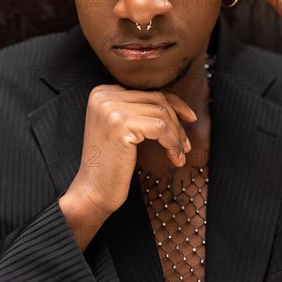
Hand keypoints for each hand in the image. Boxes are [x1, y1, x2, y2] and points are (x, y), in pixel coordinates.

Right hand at [59, 85, 195, 247]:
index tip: (189, 118)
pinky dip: (173, 143)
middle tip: (186, 144)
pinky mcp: (120, 124)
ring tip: (180, 153)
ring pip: (162, 112)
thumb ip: (139, 109)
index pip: (147, 90)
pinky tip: (174, 157)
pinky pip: (161, 127)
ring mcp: (111, 108)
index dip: (173, 103)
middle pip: (156, 99)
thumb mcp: (122, 127)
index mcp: (102, 92)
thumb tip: (176, 103)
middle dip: (177, 121)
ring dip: (177, 135)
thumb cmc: (110, 163)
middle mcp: (104, 95)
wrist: (92, 191)